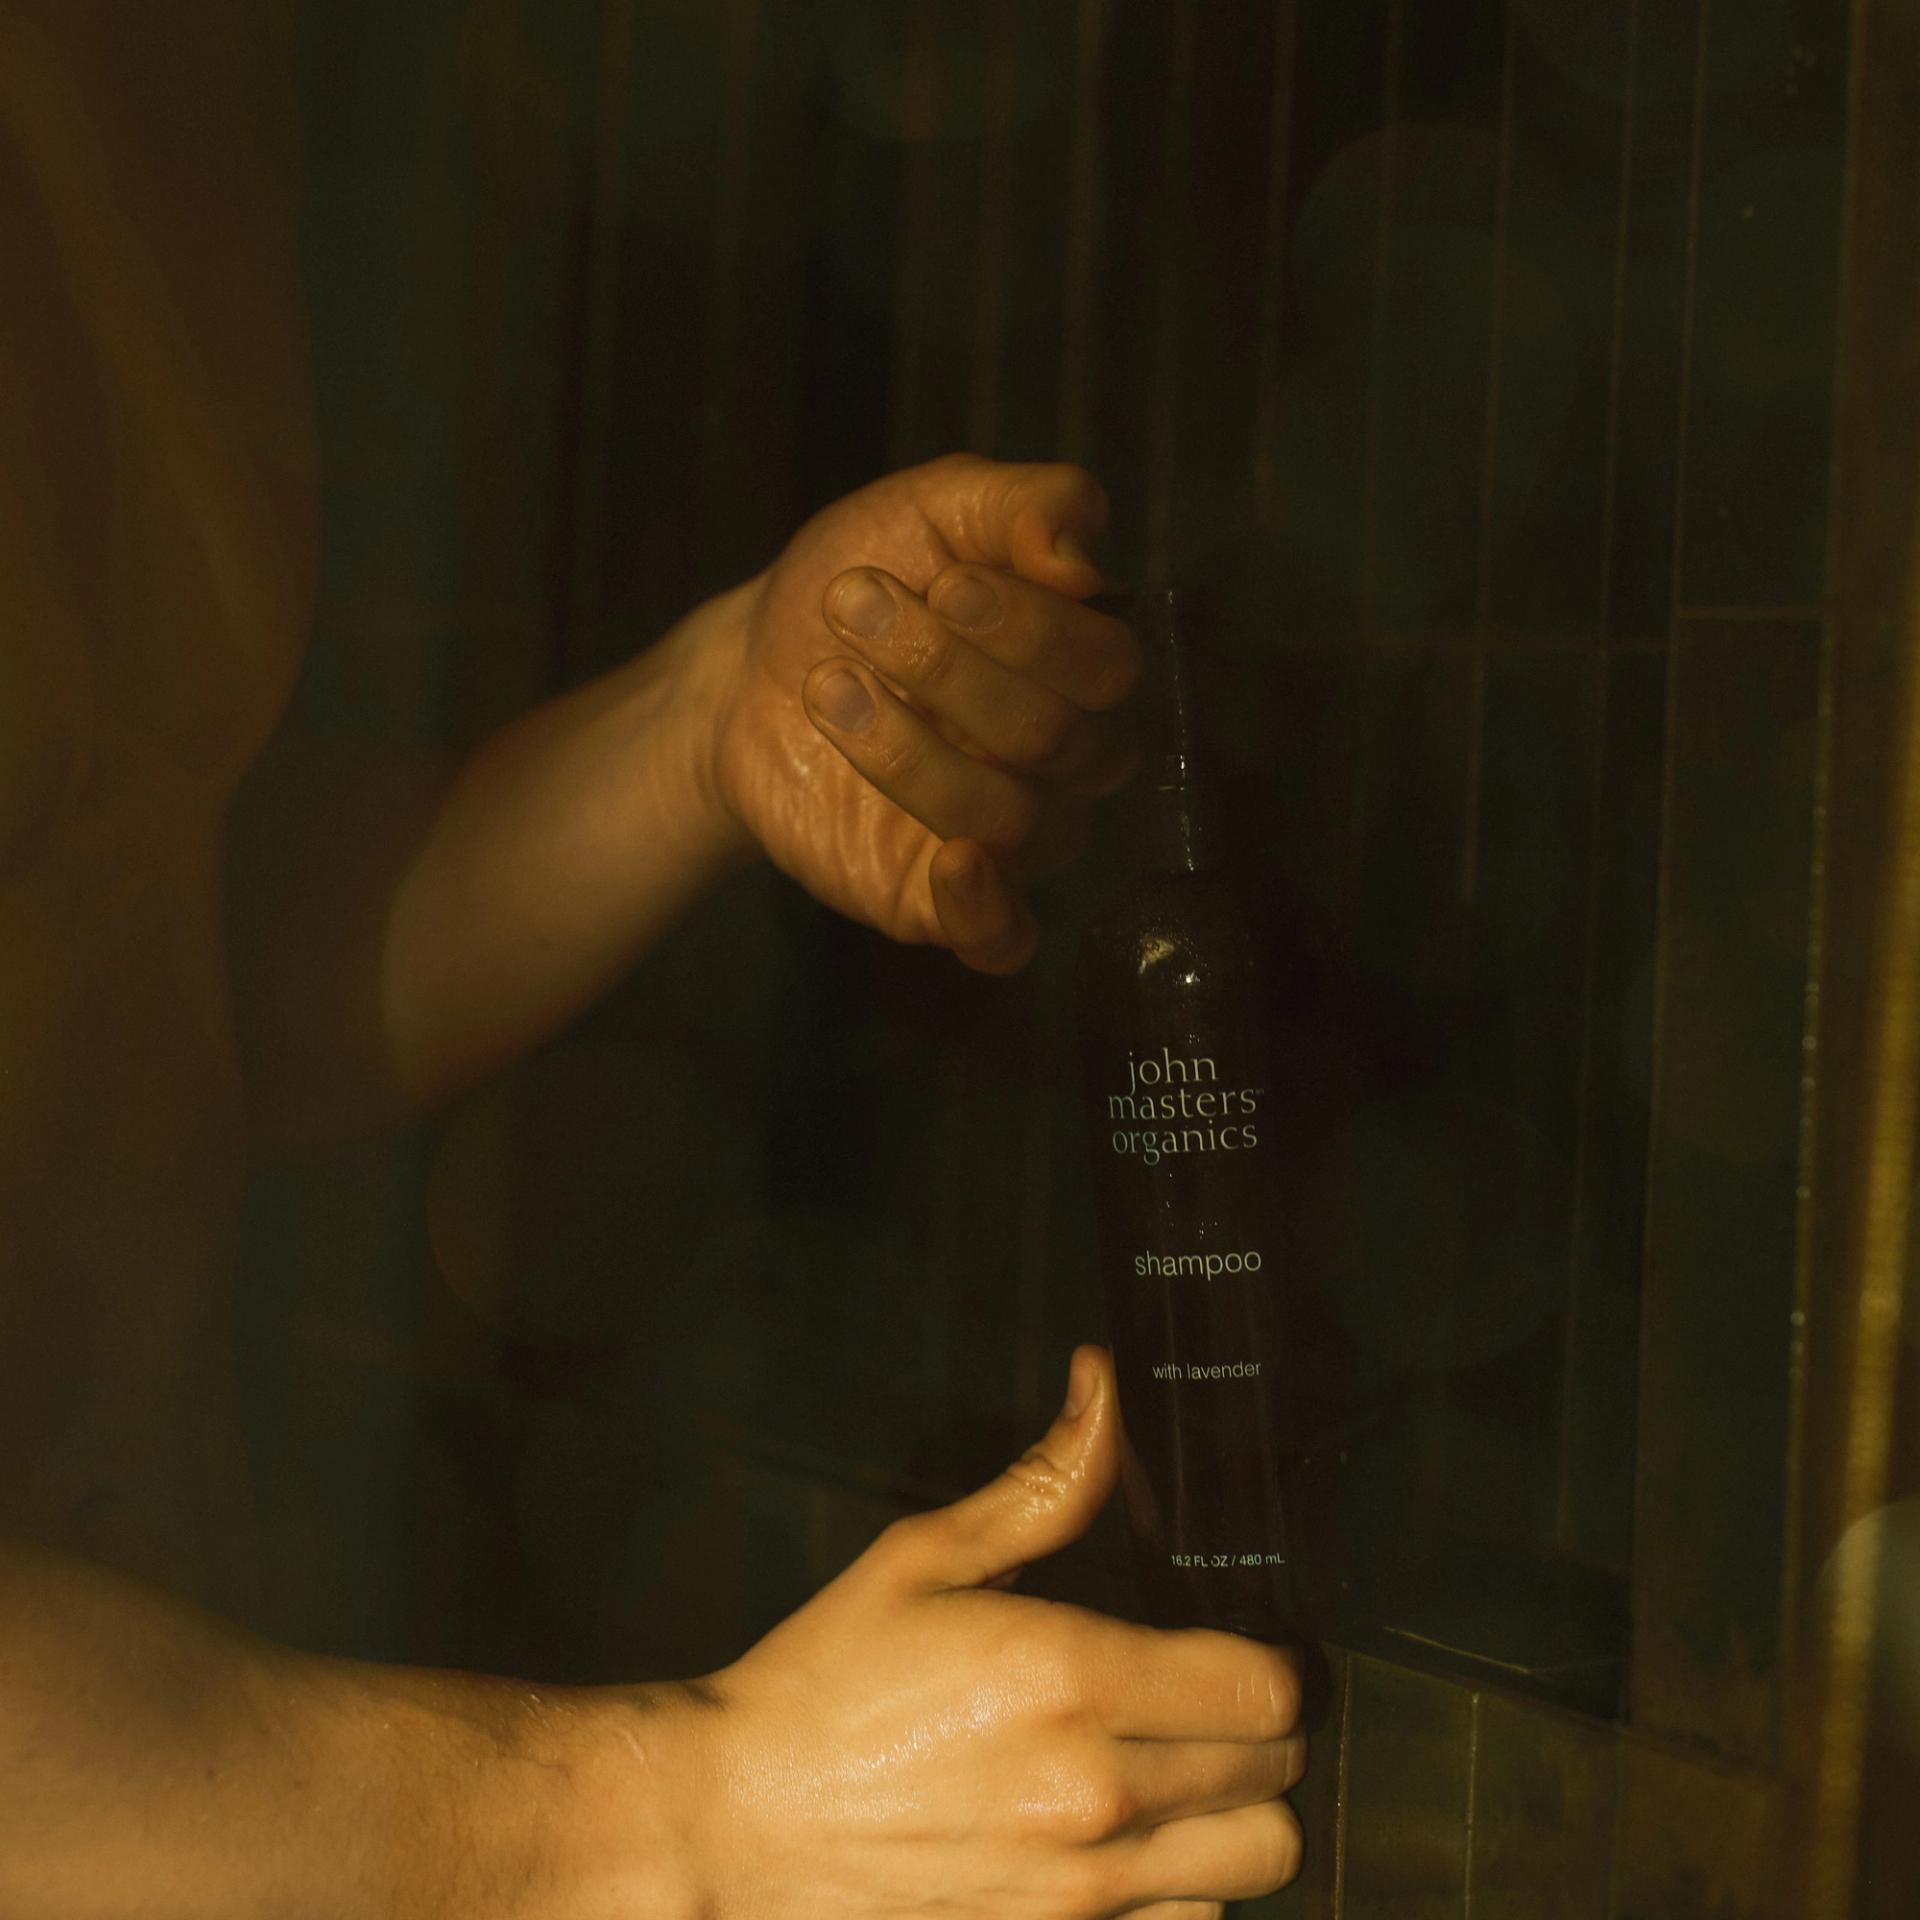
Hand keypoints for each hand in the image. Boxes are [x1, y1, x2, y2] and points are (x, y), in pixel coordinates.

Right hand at [677, 1347, 1304, 1917]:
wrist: (735, 1822)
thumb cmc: (827, 1681)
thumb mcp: (927, 1555)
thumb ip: (1045, 1482)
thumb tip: (1106, 1388)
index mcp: (1068, 1675)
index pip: (1264, 1684)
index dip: (1274, 1658)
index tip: (1246, 1643)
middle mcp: (1094, 1790)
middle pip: (1277, 1767)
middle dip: (1262, 1722)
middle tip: (1209, 1695)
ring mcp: (1082, 1889)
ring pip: (1260, 1859)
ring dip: (1242, 1809)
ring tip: (1189, 1772)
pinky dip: (1191, 1887)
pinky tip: (1143, 1843)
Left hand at [707, 455, 1141, 971]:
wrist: (750, 671)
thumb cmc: (858, 581)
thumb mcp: (931, 508)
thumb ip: (1022, 506)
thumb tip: (1082, 556)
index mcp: (1082, 664)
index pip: (1107, 665)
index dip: (1029, 629)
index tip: (938, 579)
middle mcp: (1067, 758)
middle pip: (1055, 742)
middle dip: (945, 672)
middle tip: (851, 609)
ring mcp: (1012, 835)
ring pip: (1010, 822)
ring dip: (909, 752)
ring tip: (825, 687)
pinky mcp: (944, 899)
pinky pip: (1005, 940)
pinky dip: (988, 913)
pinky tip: (952, 864)